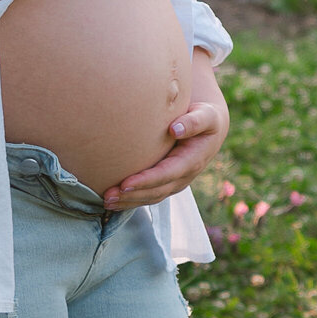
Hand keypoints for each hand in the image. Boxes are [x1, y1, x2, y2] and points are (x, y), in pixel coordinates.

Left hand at [103, 62, 228, 209]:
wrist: (210, 128)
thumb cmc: (205, 117)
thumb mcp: (207, 116)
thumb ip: (194, 121)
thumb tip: (175, 129)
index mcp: (192, 161)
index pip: (166, 174)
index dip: (146, 181)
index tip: (125, 184)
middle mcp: (184, 176)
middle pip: (156, 191)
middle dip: (132, 196)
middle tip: (108, 196)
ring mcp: (175, 182)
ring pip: (151, 197)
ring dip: (129, 202)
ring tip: (106, 201)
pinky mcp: (166, 182)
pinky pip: (149, 195)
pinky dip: (131, 199)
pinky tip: (114, 200)